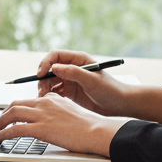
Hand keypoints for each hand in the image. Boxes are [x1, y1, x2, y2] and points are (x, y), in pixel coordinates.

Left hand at [0, 93, 128, 156]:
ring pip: (12, 114)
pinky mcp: (40, 128)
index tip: (11, 114)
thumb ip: (59, 112)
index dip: (17, 108)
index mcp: (52, 99)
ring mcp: (42, 115)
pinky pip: (15, 129)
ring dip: (0, 122)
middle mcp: (44, 103)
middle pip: (16, 104)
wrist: (98, 131)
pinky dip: (3, 133)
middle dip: (4, 113)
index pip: (29, 101)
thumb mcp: (72, 112)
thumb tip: (52, 119)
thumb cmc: (91, 126)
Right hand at [33, 48, 161, 124]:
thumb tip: (54, 68)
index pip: (55, 56)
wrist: (120, 105)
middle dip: (42, 79)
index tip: (40, 75)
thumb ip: (73, 72)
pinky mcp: (70, 92)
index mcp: (78, 60)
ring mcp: (70, 80)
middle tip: (41, 91)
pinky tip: (50, 102)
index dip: (45, 63)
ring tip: (44, 98)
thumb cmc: (110, 90)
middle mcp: (72, 68)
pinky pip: (55, 91)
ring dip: (44, 88)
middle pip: (49, 69)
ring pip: (50, 81)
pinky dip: (50, 96)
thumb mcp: (92, 80)